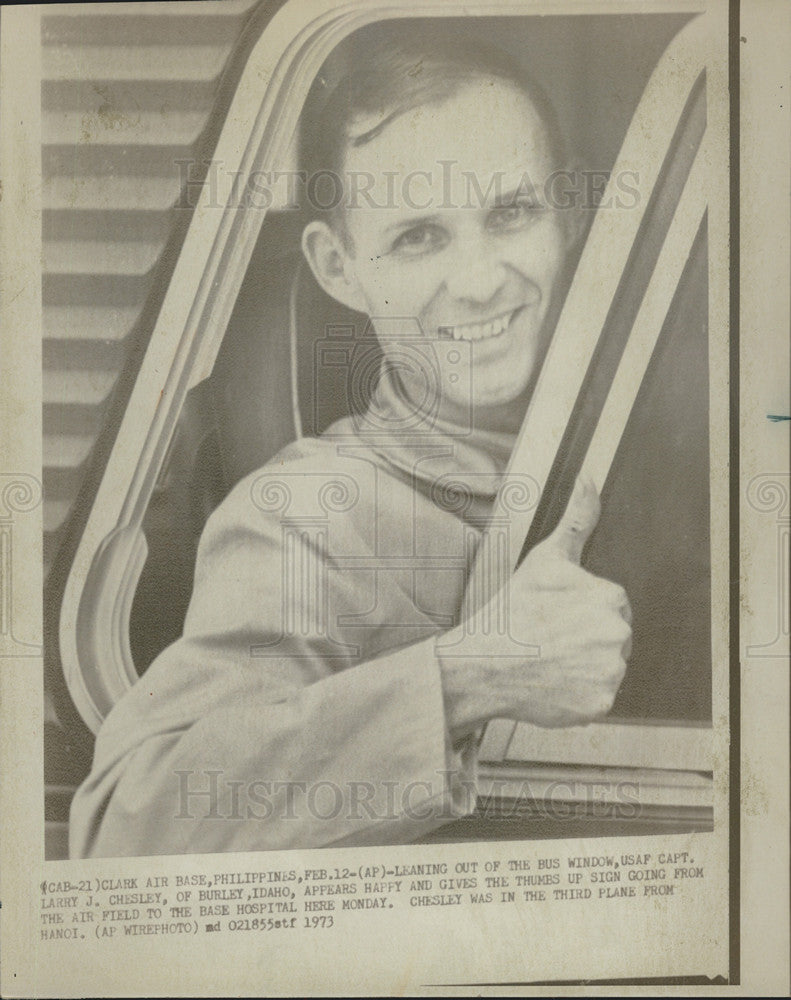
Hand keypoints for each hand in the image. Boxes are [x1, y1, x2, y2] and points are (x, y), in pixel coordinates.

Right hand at [439, 475, 631, 735]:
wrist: (480, 663)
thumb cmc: (511, 611)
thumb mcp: (545, 559)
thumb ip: (577, 519)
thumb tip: (589, 480)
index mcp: (610, 598)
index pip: (611, 606)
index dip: (581, 611)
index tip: (556, 617)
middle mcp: (617, 635)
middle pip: (612, 637)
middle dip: (586, 638)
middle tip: (550, 639)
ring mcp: (609, 673)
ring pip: (607, 667)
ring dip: (584, 666)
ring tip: (549, 660)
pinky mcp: (599, 704)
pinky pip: (598, 697)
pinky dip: (579, 694)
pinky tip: (553, 682)